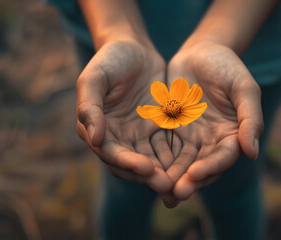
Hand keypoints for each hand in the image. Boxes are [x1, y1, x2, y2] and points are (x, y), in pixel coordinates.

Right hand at [76, 39, 173, 193]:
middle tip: (167, 185)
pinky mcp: (157, 129)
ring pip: (151, 160)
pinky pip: (167, 147)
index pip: (111, 153)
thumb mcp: (94, 78)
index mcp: (97, 130)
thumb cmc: (109, 60)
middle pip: (132, 163)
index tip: (146, 168)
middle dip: (149, 176)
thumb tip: (95, 139)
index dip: (127, 162)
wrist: (134, 48)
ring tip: (180, 183)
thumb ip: (90, 107)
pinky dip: (176, 158)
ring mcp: (138, 135)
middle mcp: (117, 138)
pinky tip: (191, 166)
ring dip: (164, 173)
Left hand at [166, 41, 263, 199]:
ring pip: (181, 162)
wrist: (201, 52)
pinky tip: (145, 171)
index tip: (194, 174)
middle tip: (174, 193)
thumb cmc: (227, 66)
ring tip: (158, 188)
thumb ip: (250, 118)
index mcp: (233, 135)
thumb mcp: (244, 88)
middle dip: (188, 180)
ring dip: (171, 177)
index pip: (223, 157)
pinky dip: (157, 160)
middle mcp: (212, 142)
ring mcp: (192, 138)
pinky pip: (164, 148)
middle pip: (201, 166)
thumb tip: (252, 153)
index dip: (211, 168)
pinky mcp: (173, 131)